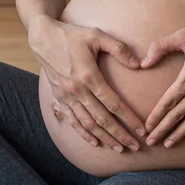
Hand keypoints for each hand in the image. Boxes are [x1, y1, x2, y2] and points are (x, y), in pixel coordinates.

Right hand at [28, 15, 145, 152]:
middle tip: (136, 147)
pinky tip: (95, 142)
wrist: (43, 38)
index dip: (129, 119)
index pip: (114, 104)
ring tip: (119, 148)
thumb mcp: (97, 35)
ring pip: (88, 124)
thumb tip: (138, 64)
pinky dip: (84, 133)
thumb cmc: (72, 35)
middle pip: (102, 119)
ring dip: (105, 138)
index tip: (142, 130)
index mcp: (89, 76)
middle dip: (120, 135)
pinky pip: (73, 120)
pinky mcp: (59, 98)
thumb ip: (119, 49)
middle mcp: (77, 90)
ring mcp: (67, 96)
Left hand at [141, 14, 184, 147]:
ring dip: (180, 133)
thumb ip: (160, 47)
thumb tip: (143, 63)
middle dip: (164, 130)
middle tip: (152, 142)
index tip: (147, 127)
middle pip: (179, 114)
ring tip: (168, 144)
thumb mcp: (183, 34)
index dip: (157, 116)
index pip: (169, 101)